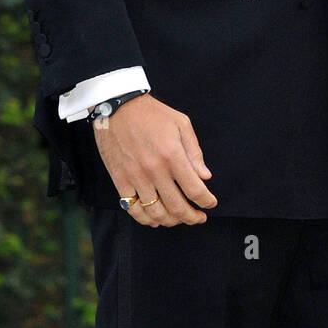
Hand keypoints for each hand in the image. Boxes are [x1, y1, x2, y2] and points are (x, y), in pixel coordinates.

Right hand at [91, 94, 216, 226]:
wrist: (117, 106)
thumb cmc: (152, 113)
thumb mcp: (181, 124)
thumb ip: (195, 152)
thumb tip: (205, 176)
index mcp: (173, 155)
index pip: (194, 189)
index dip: (206, 201)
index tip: (211, 204)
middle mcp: (155, 170)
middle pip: (176, 206)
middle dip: (191, 217)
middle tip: (199, 218)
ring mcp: (135, 177)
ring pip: (155, 212)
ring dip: (170, 221)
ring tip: (179, 219)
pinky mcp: (120, 180)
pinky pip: (132, 208)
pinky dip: (145, 219)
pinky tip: (155, 219)